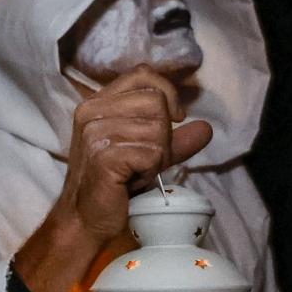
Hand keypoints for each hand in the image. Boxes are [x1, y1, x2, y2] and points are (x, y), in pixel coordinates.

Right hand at [59, 65, 211, 244]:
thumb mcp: (147, 153)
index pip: (144, 74)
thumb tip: (207, 128)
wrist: (85, 218)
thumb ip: (175, 139)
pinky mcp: (104, 156)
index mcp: (98, 103)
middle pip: (156, 101)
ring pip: (157, 129)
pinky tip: (132, 179)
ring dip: (157, 156)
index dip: (168, 93)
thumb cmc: (114, 183)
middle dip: (164, 133)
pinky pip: (152, 154)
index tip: (176, 118)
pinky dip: (150, 170)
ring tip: (136, 170)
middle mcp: (92, 112)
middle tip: (147, 158)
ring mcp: (95, 133)